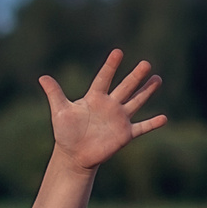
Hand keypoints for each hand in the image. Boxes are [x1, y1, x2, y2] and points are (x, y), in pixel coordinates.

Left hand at [38, 50, 165, 174]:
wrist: (74, 155)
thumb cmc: (66, 133)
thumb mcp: (60, 112)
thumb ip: (55, 94)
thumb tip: (42, 77)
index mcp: (95, 97)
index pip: (104, 78)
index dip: (111, 66)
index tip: (118, 52)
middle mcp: (110, 105)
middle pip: (125, 87)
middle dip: (135, 76)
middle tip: (146, 63)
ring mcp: (119, 119)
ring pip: (136, 102)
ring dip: (147, 92)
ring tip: (158, 79)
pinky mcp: (125, 134)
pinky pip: (141, 127)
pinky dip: (152, 124)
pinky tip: (164, 118)